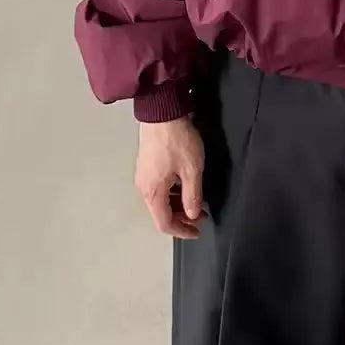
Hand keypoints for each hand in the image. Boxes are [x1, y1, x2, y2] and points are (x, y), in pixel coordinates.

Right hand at [135, 116, 205, 238]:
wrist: (161, 112)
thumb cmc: (177, 140)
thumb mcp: (192, 169)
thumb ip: (192, 195)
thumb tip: (192, 215)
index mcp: (153, 192)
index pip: (165, 223)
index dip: (182, 232)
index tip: (197, 232)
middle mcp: (143, 187)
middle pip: (161, 214)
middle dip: (182, 218)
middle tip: (201, 215)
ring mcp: (143, 176)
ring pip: (159, 201)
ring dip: (178, 205)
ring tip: (196, 201)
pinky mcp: (146, 165)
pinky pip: (158, 189)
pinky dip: (172, 194)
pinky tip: (184, 186)